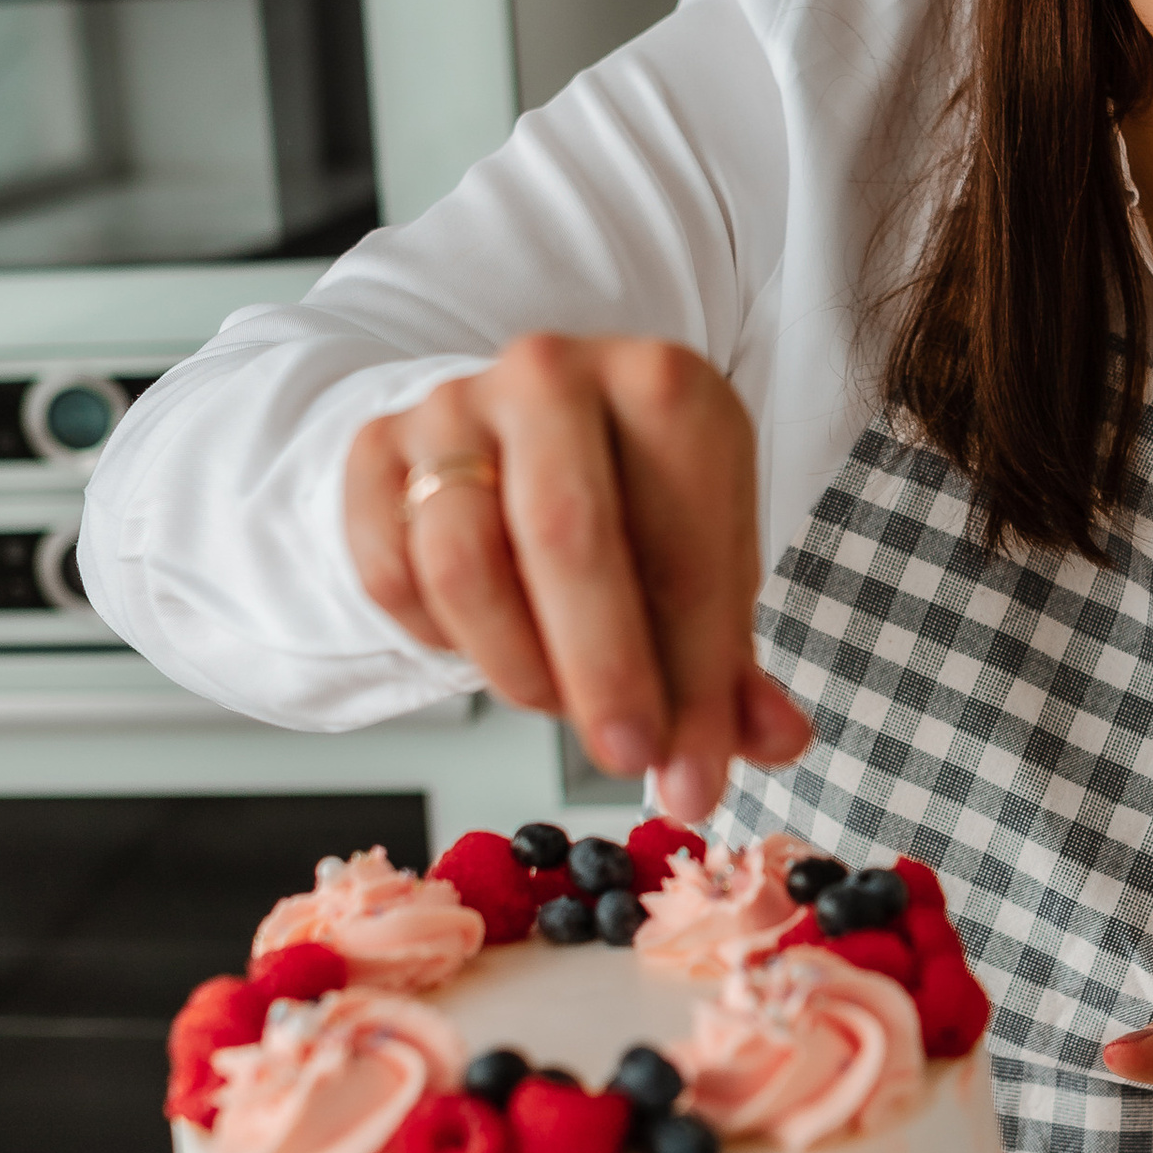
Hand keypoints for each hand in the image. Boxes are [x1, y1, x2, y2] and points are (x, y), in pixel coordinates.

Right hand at [343, 336, 811, 821]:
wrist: (519, 436)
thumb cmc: (632, 509)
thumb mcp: (699, 569)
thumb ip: (731, 667)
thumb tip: (776, 743)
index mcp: (664, 386)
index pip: (682, 540)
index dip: (694, 676)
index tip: (693, 777)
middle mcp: (552, 375)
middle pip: (564, 532)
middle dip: (602, 670)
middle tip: (626, 759)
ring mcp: (453, 406)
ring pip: (462, 561)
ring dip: (515, 666)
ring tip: (555, 699)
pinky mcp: (377, 448)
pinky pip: (392, 574)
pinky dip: (439, 639)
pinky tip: (486, 642)